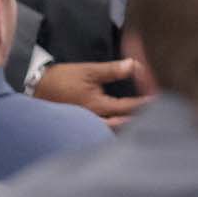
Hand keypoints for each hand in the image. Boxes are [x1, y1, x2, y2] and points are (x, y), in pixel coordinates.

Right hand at [33, 58, 157, 127]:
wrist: (36, 90)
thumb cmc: (61, 79)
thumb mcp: (88, 71)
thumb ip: (113, 70)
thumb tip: (135, 65)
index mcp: (97, 106)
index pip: (128, 107)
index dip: (146, 104)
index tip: (161, 102)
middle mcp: (95, 121)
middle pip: (126, 125)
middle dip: (142, 120)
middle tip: (161, 115)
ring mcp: (90, 127)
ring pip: (117, 131)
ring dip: (132, 126)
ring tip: (150, 121)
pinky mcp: (86, 128)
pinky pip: (107, 131)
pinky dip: (120, 127)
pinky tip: (129, 125)